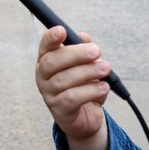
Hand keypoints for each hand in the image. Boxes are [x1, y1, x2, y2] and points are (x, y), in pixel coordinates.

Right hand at [36, 26, 110, 149]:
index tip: (62, 30)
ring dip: (88, 72)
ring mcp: (48, 94)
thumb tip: (84, 36)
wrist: (85, 118)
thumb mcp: (85, 67)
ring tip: (105, 69)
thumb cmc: (82, 87)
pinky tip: (103, 87)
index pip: (44, 46)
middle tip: (96, 51)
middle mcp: (43, 76)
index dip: (51, 38)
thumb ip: (84, 51)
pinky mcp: (59, 110)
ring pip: (64, 79)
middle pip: (52, 61)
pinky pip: (72, 98)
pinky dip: (90, 90)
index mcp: (46, 61)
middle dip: (76, 54)